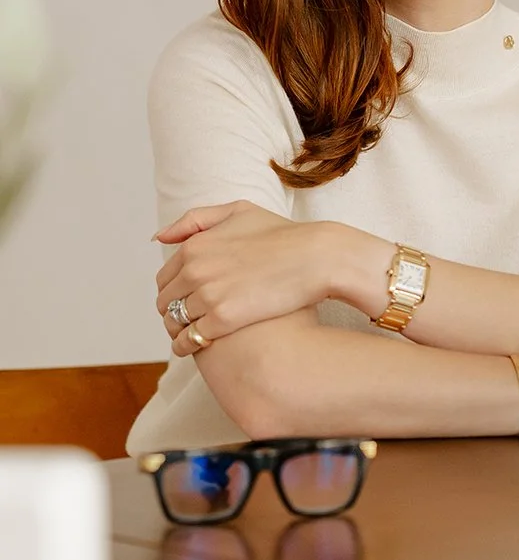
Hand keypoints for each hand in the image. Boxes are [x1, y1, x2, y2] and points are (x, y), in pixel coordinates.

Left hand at [154, 200, 333, 356]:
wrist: (317, 257)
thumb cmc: (284, 234)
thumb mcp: (239, 212)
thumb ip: (197, 219)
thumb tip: (159, 237)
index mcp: (195, 246)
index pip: (165, 278)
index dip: (174, 291)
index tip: (186, 299)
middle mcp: (195, 270)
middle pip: (166, 302)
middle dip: (173, 312)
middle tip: (189, 320)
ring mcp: (207, 295)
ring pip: (175, 323)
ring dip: (180, 331)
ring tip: (194, 336)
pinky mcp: (223, 319)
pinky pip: (190, 340)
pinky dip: (188, 346)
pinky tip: (200, 348)